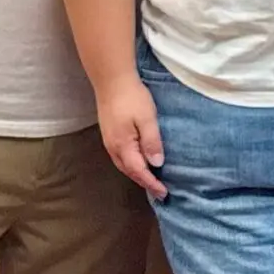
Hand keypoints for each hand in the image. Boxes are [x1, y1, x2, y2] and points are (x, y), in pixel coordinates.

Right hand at [96, 80, 166, 199]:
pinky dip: (131, 165)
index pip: (139, 171)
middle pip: (129, 171)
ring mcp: (109, 141)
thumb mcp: (147, 119)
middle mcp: (113, 147)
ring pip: (123, 165)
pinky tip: (139, 162)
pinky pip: (120, 157)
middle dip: (144, 183)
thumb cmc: (132, 98)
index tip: (164, 193)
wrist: (111, 80)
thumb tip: (156, 164)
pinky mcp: (109, 134)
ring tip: (151, 181)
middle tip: (160, 191)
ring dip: (137, 175)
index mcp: (123, 146)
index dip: (152, 183)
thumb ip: (152, 142)